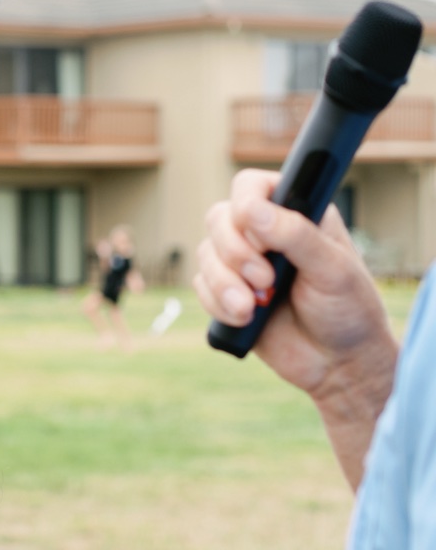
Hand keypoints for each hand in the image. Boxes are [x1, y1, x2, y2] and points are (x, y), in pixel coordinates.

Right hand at [194, 169, 392, 397]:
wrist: (336, 362)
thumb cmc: (348, 310)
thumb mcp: (332, 270)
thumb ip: (296, 236)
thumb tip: (253, 211)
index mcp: (297, 214)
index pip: (250, 187)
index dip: (244, 204)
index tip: (256, 230)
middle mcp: (265, 233)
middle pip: (218, 219)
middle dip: (234, 252)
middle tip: (265, 279)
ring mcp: (243, 263)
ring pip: (205, 255)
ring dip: (225, 284)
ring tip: (255, 307)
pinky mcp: (227, 293)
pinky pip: (201, 287)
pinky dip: (219, 305)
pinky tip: (248, 319)